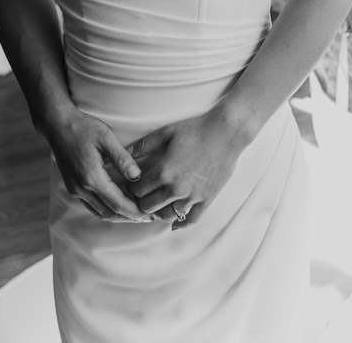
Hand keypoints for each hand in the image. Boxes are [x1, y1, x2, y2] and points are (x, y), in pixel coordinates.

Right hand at [46, 107, 149, 222]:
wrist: (57, 125)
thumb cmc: (83, 128)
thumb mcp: (106, 138)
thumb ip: (122, 159)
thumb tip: (137, 177)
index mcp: (92, 178)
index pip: (117, 204)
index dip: (134, 211)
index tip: (149, 214)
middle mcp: (81, 189)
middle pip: (109, 213)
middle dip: (128, 217)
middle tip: (147, 217)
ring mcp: (75, 190)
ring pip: (99, 212)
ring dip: (117, 215)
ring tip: (135, 213)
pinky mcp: (73, 187)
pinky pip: (92, 206)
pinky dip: (106, 209)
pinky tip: (117, 204)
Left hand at [127, 108, 244, 228]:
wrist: (227, 131)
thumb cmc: (196, 128)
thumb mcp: (167, 132)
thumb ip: (144, 144)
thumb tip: (124, 153)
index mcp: (163, 171)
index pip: (138, 190)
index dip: (133, 187)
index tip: (134, 184)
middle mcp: (176, 188)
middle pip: (148, 206)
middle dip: (143, 200)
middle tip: (144, 195)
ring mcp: (192, 196)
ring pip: (166, 216)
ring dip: (159, 211)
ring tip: (157, 204)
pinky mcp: (206, 199)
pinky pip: (190, 220)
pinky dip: (180, 224)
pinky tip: (174, 223)